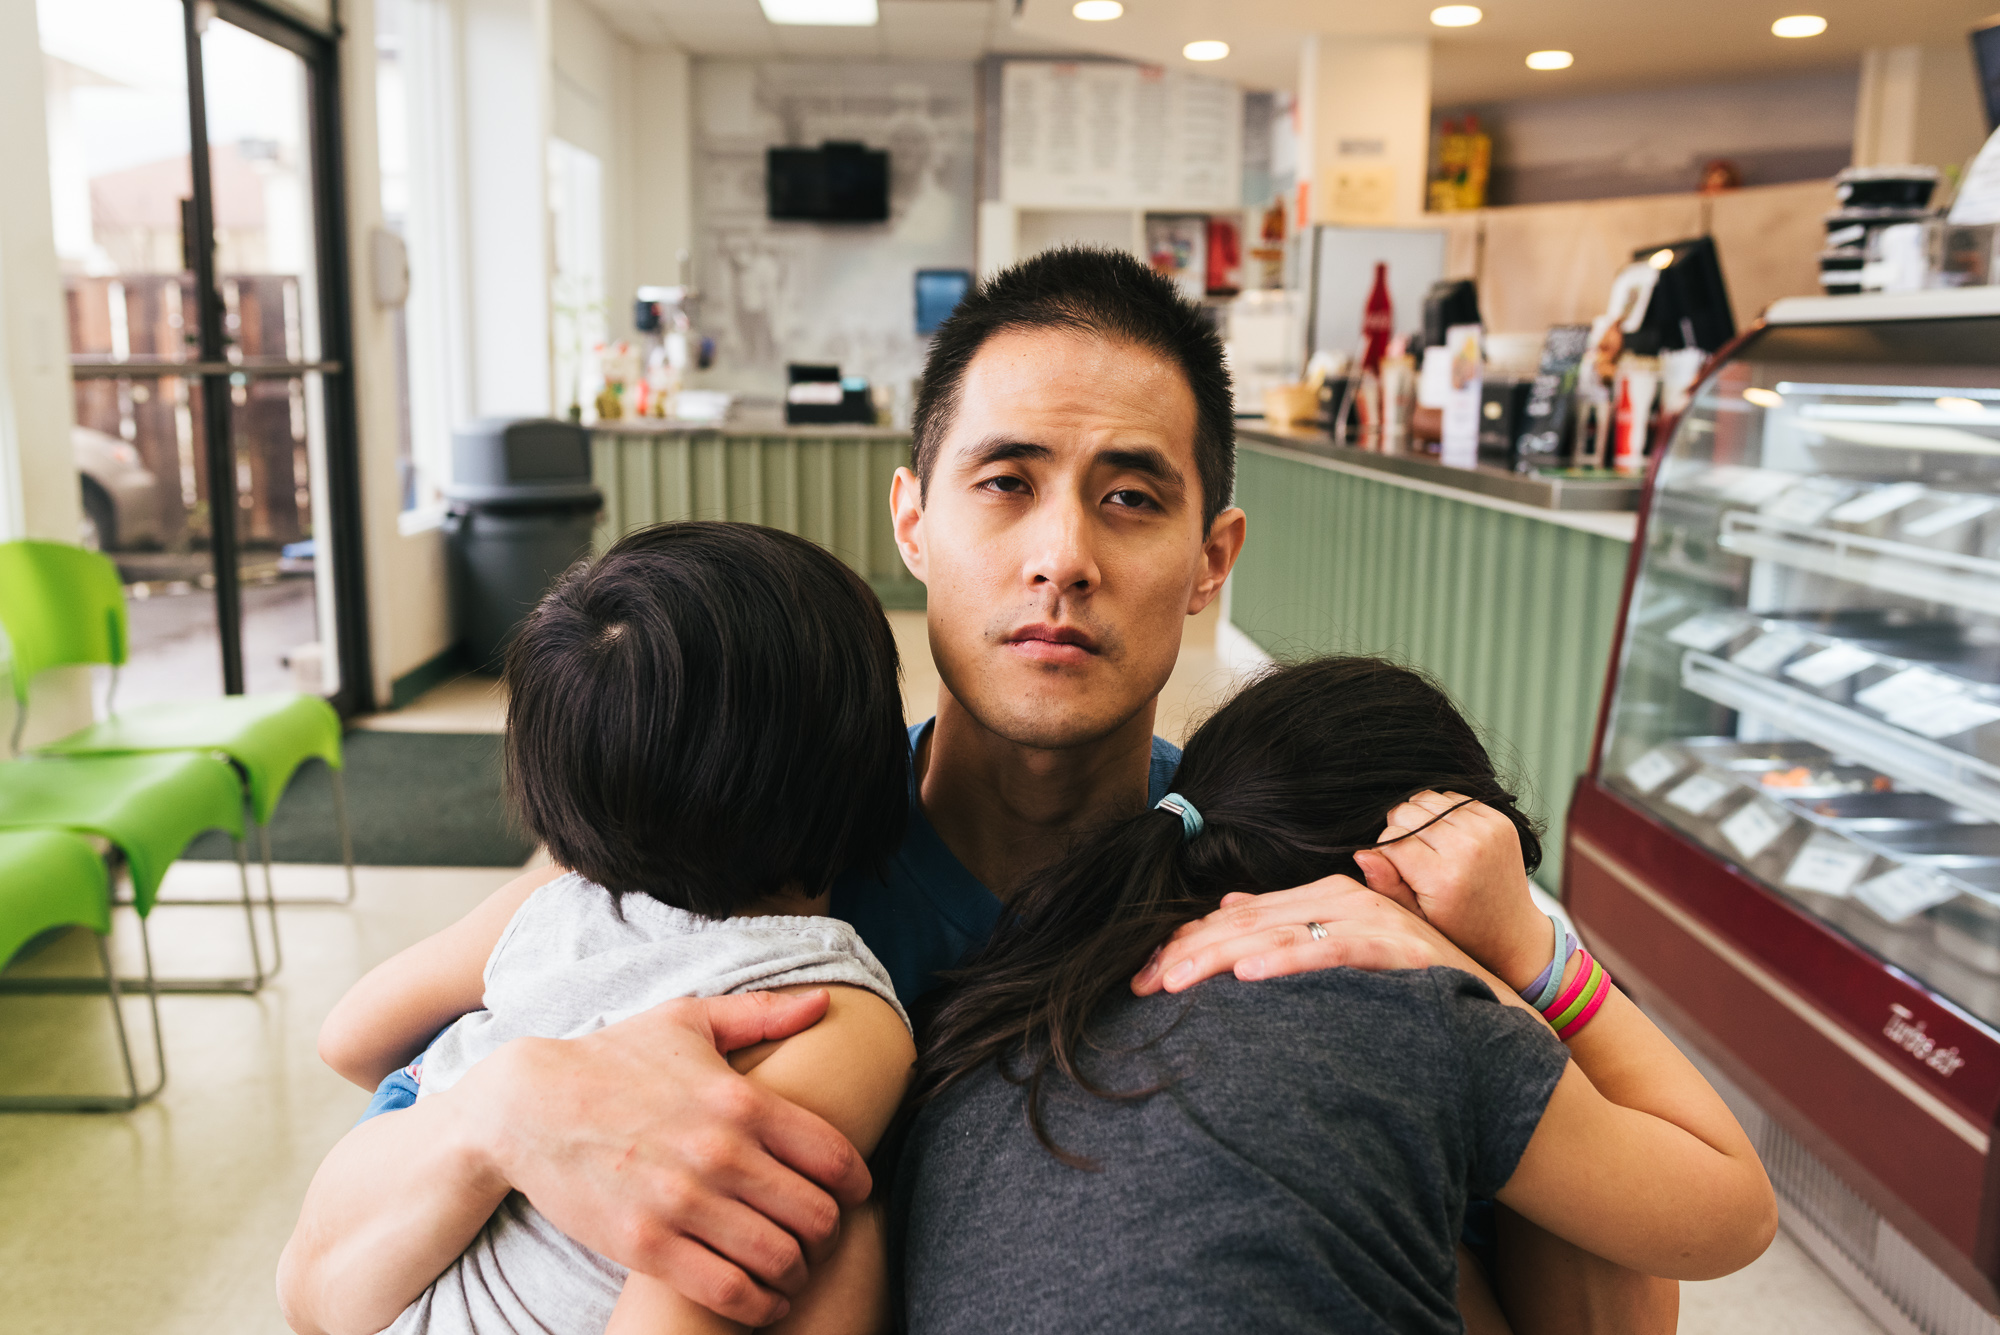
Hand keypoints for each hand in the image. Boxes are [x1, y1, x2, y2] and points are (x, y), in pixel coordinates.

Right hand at [452, 989, 870, 1325]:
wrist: (526, 1105)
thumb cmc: (613, 1058)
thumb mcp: (687, 1020)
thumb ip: (761, 1013)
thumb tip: (823, 1003)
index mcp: (741, 1099)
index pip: (835, 1157)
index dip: (856, 1185)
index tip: (850, 1195)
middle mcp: (721, 1153)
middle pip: (817, 1216)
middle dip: (829, 1233)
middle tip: (818, 1237)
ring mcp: (683, 1203)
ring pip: (780, 1260)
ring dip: (797, 1274)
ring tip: (791, 1270)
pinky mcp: (646, 1245)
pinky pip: (728, 1292)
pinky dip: (758, 1305)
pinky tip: (760, 1299)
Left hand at [1132, 876, 1480, 994]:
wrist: (1495, 1015)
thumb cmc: (1411, 986)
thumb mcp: (1344, 951)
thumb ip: (1291, 929)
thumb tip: (1230, 911)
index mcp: (1322, 896)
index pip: (1238, 918)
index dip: (1186, 943)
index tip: (1141, 975)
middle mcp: (1342, 898)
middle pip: (1247, 923)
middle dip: (1188, 953)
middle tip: (1138, 985)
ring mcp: (1370, 919)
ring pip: (1278, 934)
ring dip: (1221, 956)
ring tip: (1175, 978)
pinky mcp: (1396, 947)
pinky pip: (1332, 951)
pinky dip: (1289, 960)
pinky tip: (1250, 973)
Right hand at [1354, 791, 1550, 991]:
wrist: (1510, 932)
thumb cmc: (1458, 930)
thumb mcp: (1416, 918)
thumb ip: (1387, 884)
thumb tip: (1363, 852)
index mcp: (1443, 879)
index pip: (1391, 838)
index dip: (1387, 852)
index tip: (1400, 871)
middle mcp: (1468, 849)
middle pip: (1407, 812)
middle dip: (1401, 831)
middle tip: (1416, 859)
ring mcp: (1487, 831)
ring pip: (1428, 799)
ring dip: (1422, 818)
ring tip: (1433, 848)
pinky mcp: (1499, 821)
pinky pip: (1454, 798)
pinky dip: (1445, 813)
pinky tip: (1452, 839)